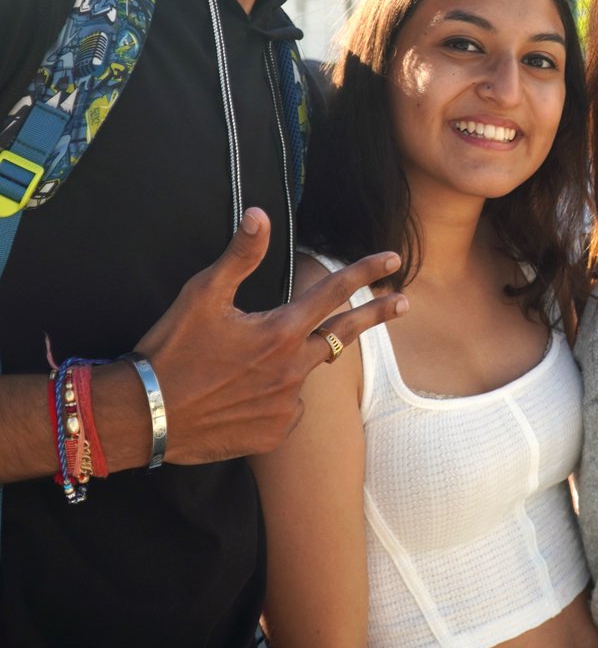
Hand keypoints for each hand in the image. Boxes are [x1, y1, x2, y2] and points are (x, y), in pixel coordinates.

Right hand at [131, 208, 406, 464]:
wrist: (143, 417)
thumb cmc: (172, 350)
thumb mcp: (202, 295)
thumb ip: (240, 256)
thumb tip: (260, 214)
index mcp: (280, 331)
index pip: (335, 292)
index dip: (366, 271)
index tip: (393, 258)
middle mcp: (293, 368)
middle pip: (344, 335)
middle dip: (376, 314)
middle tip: (403, 302)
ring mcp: (286, 404)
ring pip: (306, 373)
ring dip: (294, 362)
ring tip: (245, 367)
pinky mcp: (273, 433)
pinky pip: (285, 409)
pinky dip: (273, 398)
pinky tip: (239, 398)